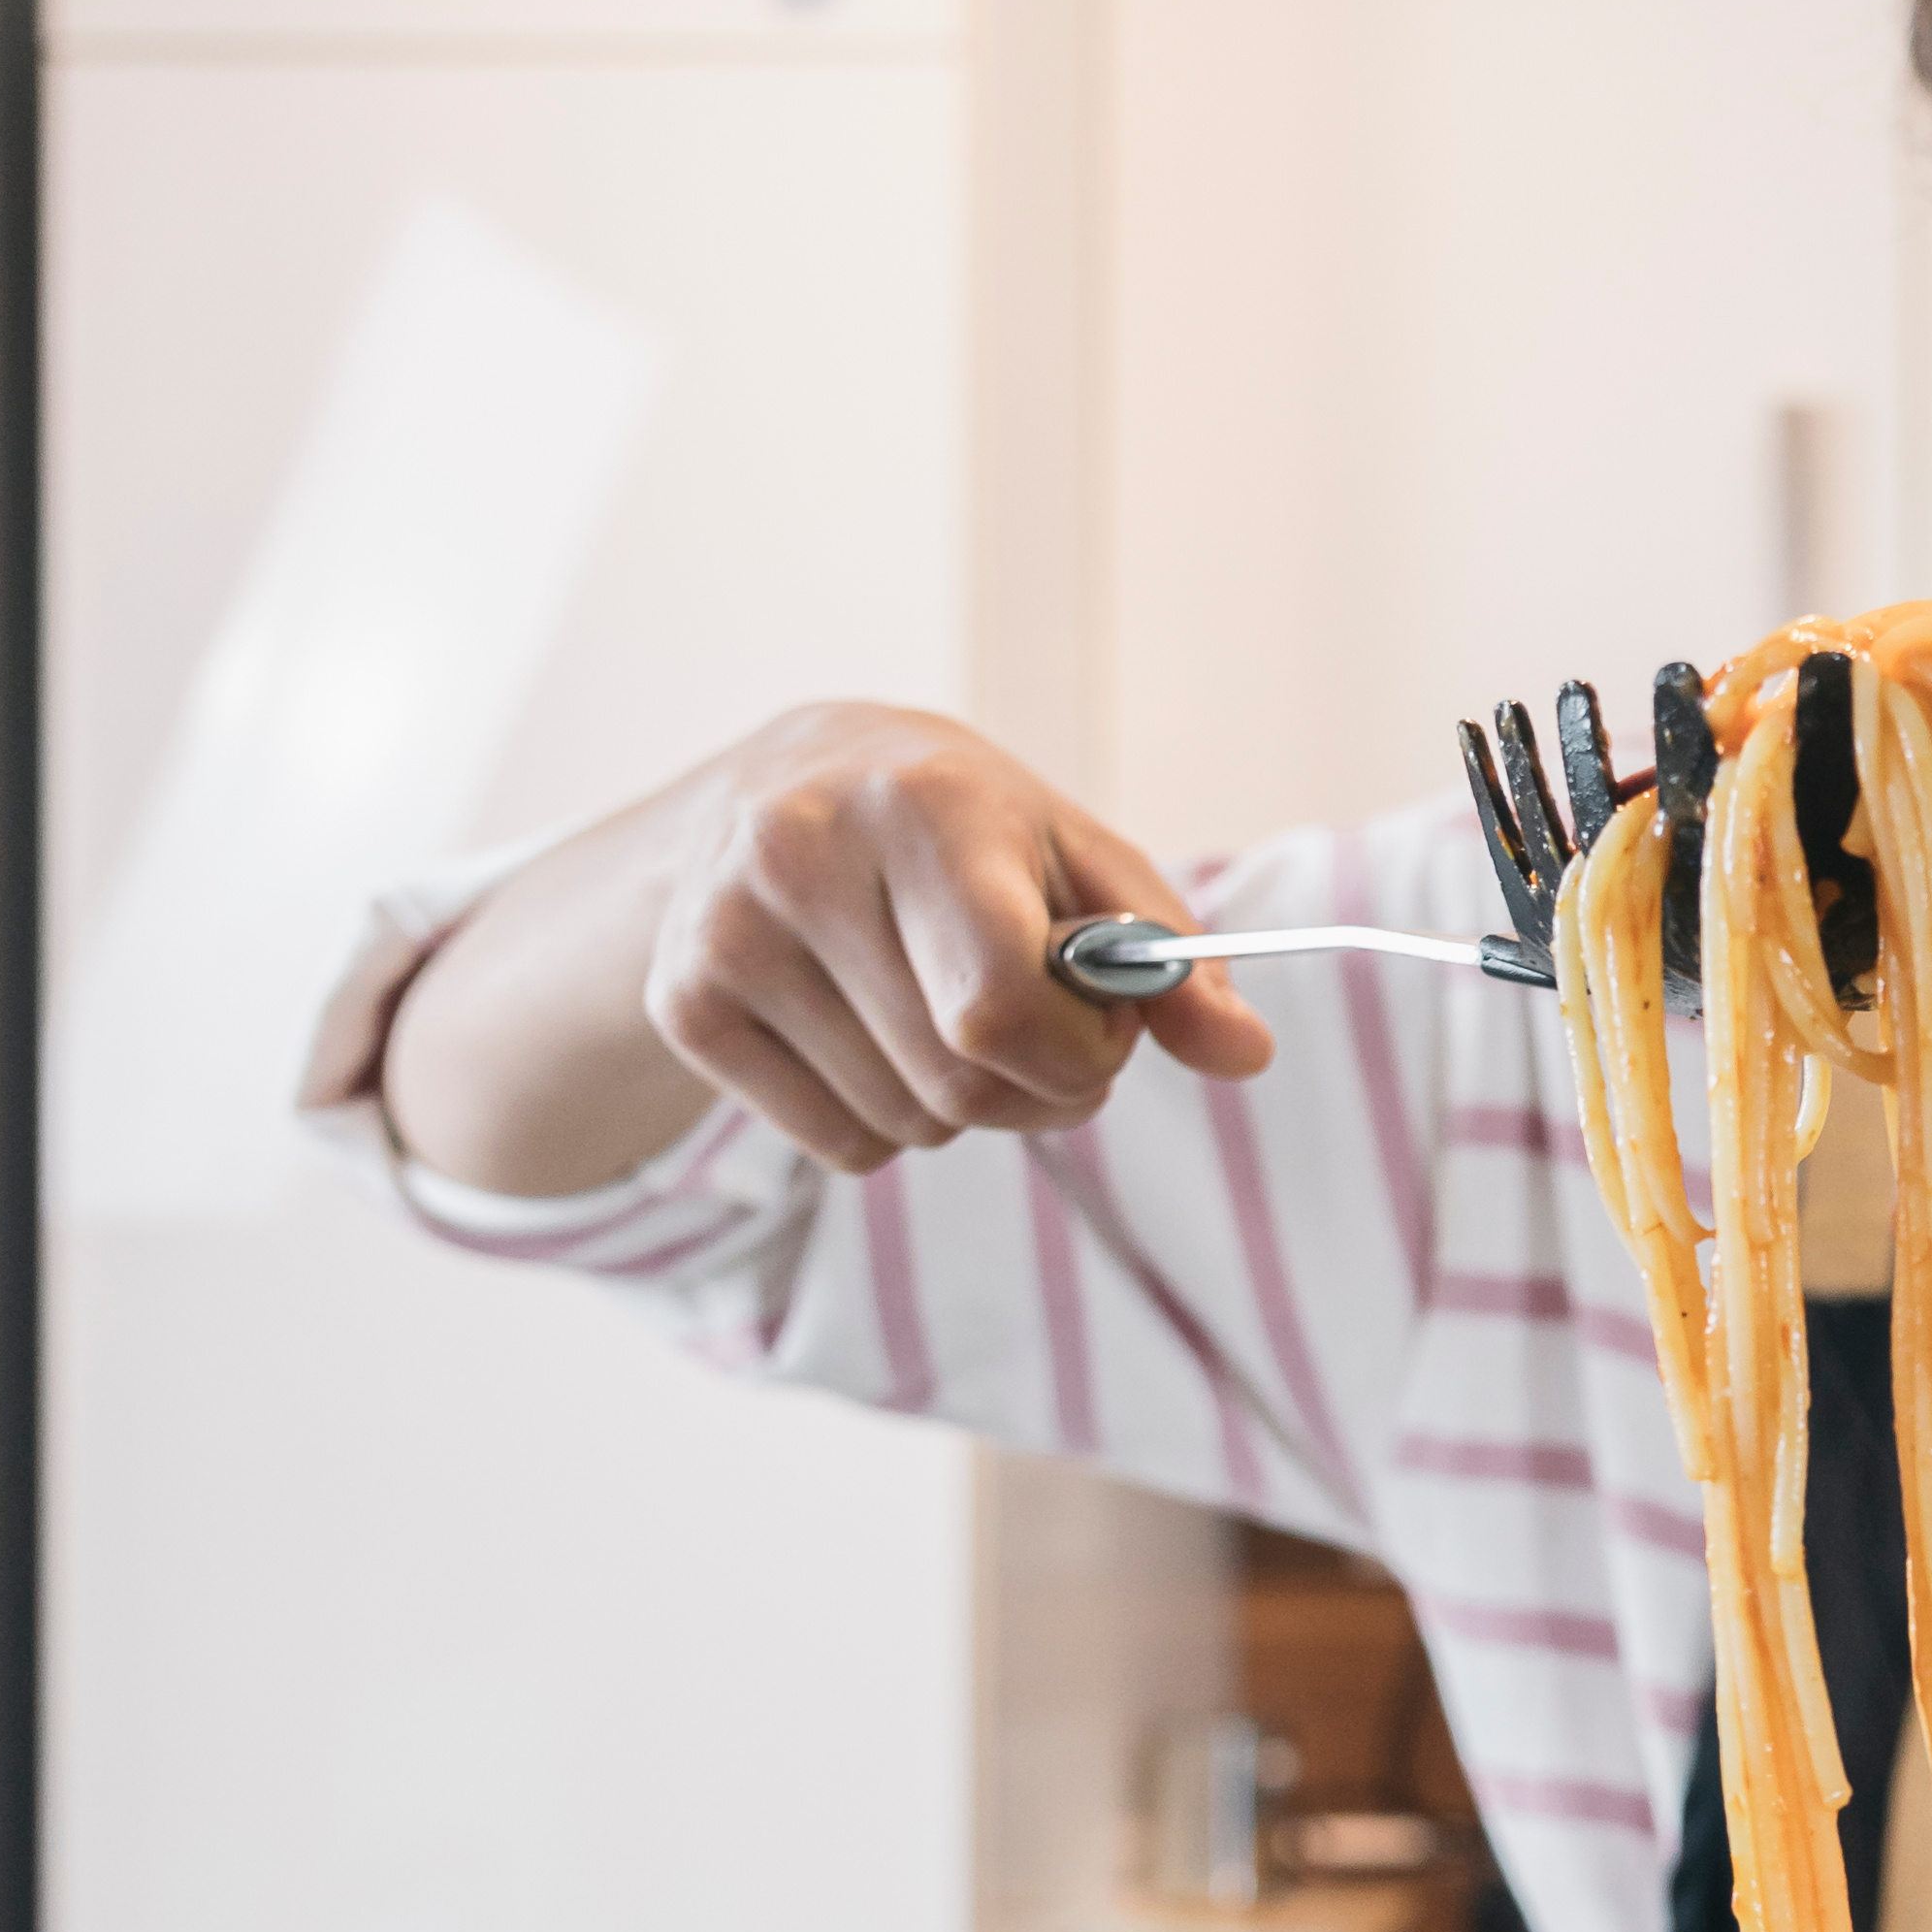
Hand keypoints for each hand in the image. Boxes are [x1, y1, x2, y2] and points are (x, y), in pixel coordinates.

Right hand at [641, 703, 1271, 1179]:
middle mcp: (802, 856)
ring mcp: (727, 933)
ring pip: (903, 1128)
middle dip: (1031, 1088)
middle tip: (1032, 1031)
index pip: (998, 1012)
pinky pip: (840, 1148)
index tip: (1095, 1028)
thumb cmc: (963, 829)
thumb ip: (1172, 962)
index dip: (1074, 1054)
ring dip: (959, 1106)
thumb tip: (1246, 1054)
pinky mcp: (686, 1004)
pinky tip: (872, 1033)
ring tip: (939, 1011)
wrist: (781, 783)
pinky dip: (885, 1124)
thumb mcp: (1081, 862)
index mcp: (924, 805)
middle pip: (957, 1086)